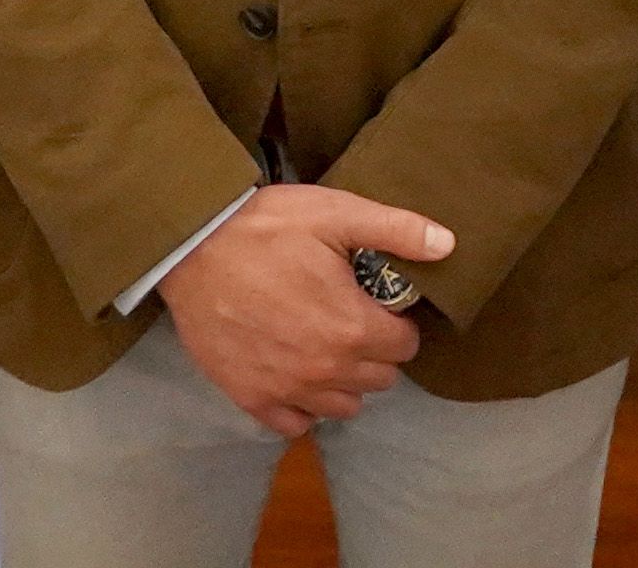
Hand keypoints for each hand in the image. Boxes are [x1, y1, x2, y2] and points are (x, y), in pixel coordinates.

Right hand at [159, 186, 450, 437]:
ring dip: (344, 381)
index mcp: (353, 328)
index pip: (406, 346)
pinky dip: (303, 406)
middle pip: (380, 380)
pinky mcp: (252, 398)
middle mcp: (326, 370)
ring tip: (325, 344)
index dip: (396, 321)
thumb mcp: (335, 213)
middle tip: (351, 318)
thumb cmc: (265, 227)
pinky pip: (296, 425)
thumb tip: (448, 244)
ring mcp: (288, 389)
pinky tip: (296, 372)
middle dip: (375, 351)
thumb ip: (396, 231)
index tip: (377, 302)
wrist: (189, 249)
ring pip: (344, 407)